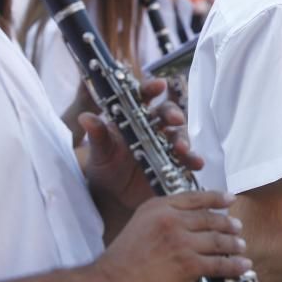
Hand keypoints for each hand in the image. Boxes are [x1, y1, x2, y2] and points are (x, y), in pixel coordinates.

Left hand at [83, 79, 203, 210]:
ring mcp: (165, 145)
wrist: (112, 196)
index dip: (152, 88)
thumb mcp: (99, 151)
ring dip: (184, 139)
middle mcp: (153, 127)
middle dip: (173, 114)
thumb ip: (97, 135)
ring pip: (180, 135)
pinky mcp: (174, 163)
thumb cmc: (104, 166)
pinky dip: (193, 160)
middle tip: (175, 119)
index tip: (159, 84)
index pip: (144, 97)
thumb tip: (85, 117)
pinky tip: (196, 164)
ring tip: (182, 149)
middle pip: (168, 113)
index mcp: (133, 117)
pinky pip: (187, 159)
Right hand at [95, 191, 251, 281]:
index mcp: (158, 207)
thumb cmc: (121, 262)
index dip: (216, 198)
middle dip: (227, 222)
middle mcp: (171, 220)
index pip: (195, 198)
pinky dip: (234, 265)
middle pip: (209, 218)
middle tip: (237, 226)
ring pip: (217, 240)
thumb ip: (162, 219)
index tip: (229, 199)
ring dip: (233, 243)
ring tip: (240, 246)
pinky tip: (242, 265)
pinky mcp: (188, 264)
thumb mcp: (139, 226)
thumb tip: (187, 222)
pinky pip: (219, 263)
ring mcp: (181, 241)